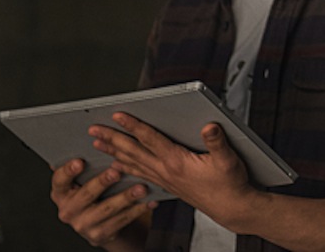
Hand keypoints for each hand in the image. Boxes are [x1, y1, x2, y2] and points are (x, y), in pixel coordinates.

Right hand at [50, 158, 153, 247]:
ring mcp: (83, 224)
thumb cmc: (94, 190)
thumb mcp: (86, 179)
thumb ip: (91, 163)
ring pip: (107, 209)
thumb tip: (102, 134)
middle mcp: (68, 210)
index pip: (59, 180)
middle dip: (102, 182)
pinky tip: (150, 201)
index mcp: (61, 192)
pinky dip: (137, 210)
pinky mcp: (99, 235)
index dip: (68, 171)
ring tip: (142, 188)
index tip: (80, 161)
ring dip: (126, 197)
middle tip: (116, 171)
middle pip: (85, 194)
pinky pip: (121, 221)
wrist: (99, 223)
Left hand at [90, 113, 252, 220]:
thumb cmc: (230, 184)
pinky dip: (126, 167)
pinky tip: (118, 165)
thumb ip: (217, 142)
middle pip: (133, 151)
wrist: (230, 208)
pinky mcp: (166, 184)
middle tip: (94, 129)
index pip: (150, 139)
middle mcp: (166, 171)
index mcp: (177, 162)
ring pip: (132, 163)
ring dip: (113, 152)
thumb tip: (209, 126)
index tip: (118, 115)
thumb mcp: (228, 160)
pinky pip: (139, 174)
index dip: (134, 126)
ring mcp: (164, 179)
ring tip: (98, 144)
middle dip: (112, 138)